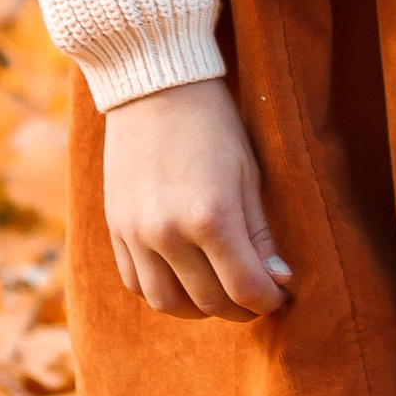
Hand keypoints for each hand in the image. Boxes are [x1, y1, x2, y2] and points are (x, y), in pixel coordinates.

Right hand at [103, 77, 291, 319]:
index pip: (245, 288)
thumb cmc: (213, 125)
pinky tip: (184, 280)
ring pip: (168, 303)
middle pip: (209, 301)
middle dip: (240, 306)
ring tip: (220, 293)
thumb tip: (280, 281)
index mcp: (212, 217)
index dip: (269, 300)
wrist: (155, 87)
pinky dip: (163, 293)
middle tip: (256, 294)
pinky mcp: (115, 229)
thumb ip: (261, 234)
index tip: (280, 295)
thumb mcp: (248, 175)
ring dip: (200, 308)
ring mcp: (135, 234)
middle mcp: (169, 233)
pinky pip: (136, 284)